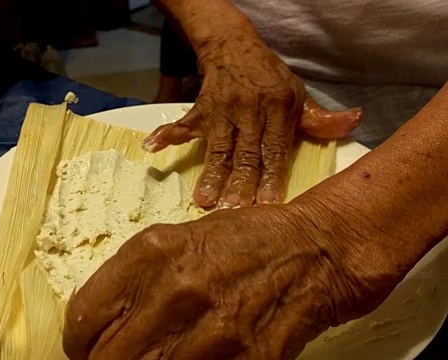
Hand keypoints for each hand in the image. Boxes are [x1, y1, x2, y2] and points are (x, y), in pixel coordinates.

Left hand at [63, 201, 401, 359]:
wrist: (315, 251)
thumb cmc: (243, 240)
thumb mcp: (176, 239)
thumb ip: (131, 277)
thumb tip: (95, 321)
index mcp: (152, 253)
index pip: (83, 317)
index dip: (78, 343)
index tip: (85, 348)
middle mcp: (177, 291)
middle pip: (107, 359)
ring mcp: (213, 332)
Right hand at [143, 25, 361, 207]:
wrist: (236, 48)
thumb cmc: (270, 78)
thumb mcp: (299, 94)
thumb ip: (320, 118)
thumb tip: (353, 124)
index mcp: (278, 107)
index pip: (275, 148)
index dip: (271, 176)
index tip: (267, 204)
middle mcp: (249, 110)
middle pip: (244, 153)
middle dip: (239, 182)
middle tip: (234, 210)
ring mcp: (221, 110)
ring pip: (216, 147)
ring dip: (210, 173)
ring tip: (203, 200)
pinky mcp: (200, 109)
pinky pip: (182, 124)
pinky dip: (166, 135)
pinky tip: (151, 147)